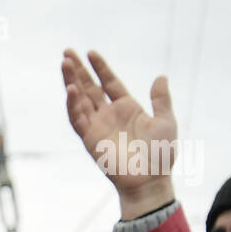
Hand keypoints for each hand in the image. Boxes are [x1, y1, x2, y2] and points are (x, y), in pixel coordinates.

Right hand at [61, 49, 177, 218]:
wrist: (150, 180)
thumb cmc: (161, 153)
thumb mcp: (166, 121)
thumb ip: (161, 99)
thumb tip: (161, 77)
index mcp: (127, 108)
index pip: (109, 83)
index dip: (100, 68)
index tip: (91, 52)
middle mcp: (109, 115)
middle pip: (89, 87)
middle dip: (78, 70)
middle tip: (67, 51)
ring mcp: (97, 126)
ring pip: (80, 99)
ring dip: (71, 81)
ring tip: (64, 63)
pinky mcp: (89, 139)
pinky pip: (77, 119)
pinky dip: (72, 104)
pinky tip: (71, 89)